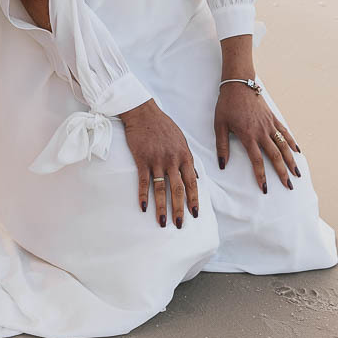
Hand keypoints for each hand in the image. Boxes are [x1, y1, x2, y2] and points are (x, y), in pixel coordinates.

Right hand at [120, 99, 198, 228]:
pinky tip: (143, 207)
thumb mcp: (181, 140)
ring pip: (161, 189)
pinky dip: (143, 195)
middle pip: (178, 189)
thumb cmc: (163, 126)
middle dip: (179, 209)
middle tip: (180, 225)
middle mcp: (172, 160)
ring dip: (162, 207)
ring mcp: (157, 160)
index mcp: (184, 156)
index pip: (192, 182)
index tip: (195, 213)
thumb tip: (195, 176)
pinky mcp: (142, 159)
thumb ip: (188, 159)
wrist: (143, 113)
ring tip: (163, 222)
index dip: (194, 199)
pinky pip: (143, 181)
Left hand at [214, 81, 300, 193]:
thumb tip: (222, 165)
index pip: (257, 160)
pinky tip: (297, 151)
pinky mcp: (273, 117)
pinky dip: (292, 142)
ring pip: (283, 145)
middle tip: (289, 186)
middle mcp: (262, 132)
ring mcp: (269, 124)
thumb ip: (222, 146)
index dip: (261, 175)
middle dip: (283, 172)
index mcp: (248, 135)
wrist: (238, 83)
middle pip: (275, 156)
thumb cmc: (226, 104)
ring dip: (291, 160)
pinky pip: (284, 132)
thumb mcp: (219, 125)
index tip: (265, 188)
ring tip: (297, 173)